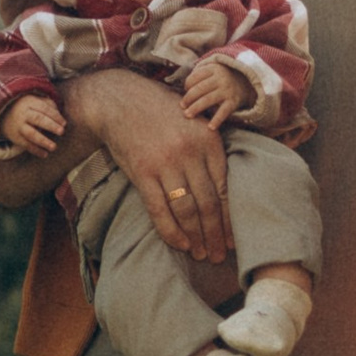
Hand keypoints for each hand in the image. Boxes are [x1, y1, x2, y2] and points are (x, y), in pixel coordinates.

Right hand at [0, 92, 67, 155]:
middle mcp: (23, 114)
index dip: (55, 116)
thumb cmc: (27, 107)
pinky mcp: (15, 137)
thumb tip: (60, 117)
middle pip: (38, 119)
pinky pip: (25, 144)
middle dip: (50, 125)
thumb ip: (49, 105)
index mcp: (29, 102)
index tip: (64, 123)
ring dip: (43, 141)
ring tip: (53, 147)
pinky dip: (35, 150)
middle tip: (62, 132)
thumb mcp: (35, 100)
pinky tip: (45, 154)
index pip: (44, 108)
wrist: (3, 114)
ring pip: (31, 134)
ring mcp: (18, 126)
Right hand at [68, 66, 232, 263]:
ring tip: (201, 254)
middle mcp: (189, 153)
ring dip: (196, 237)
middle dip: (215, 235)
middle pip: (208, 204)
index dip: (230, 219)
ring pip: (187, 210)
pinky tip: (180, 245)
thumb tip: (224, 189)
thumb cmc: (161, 113)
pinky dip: (171, 231)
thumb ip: (209, 151)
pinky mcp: (142, 173)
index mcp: (208, 142)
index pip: (225, 190)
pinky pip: (159, 210)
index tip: (234, 240)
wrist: (121, 100)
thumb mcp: (194, 123)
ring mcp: (165, 164)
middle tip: (219, 256)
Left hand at [178, 56, 249, 129]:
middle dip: (188, 98)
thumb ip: (199, 74)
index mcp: (213, 69)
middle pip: (199, 89)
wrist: (246, 82)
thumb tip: (181, 86)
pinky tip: (210, 127)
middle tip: (182, 106)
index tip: (185, 91)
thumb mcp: (213, 70)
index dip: (187, 85)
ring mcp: (227, 90)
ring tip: (187, 115)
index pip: (195, 77)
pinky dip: (217, 120)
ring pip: (207, 100)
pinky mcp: (233, 102)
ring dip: (195, 108)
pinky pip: (223, 112)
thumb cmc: (221, 78)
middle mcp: (220, 79)